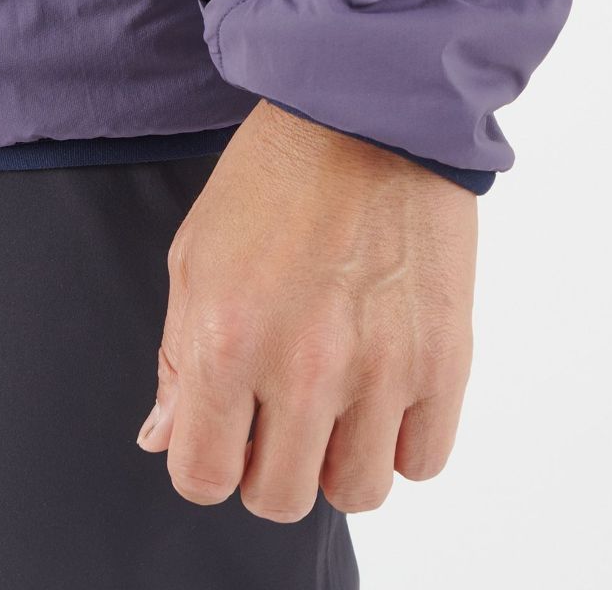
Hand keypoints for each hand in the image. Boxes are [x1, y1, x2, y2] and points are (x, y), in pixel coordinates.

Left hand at [135, 98, 476, 522]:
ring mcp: (383, 366)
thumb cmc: (277, 174)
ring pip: (357, 491)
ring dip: (338, 460)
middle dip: (269, 466)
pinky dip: (402, 442)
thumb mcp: (197, 254)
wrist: (370, 114)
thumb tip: (165, 438)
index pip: (203, 475)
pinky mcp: (446, 355)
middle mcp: (305, 366)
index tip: (222, 437)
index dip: (206, 462)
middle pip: (279, 497)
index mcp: (228, 339)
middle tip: (280, 416)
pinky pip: (425, 458)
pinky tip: (387, 396)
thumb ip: (177, 358)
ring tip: (340, 405)